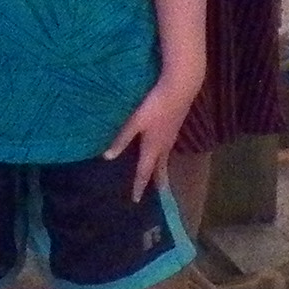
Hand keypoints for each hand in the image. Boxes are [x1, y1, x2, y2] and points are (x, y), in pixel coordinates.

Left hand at [103, 71, 203, 199]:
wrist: (181, 87)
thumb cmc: (155, 105)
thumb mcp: (135, 122)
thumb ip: (122, 138)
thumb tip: (107, 157)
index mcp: (153, 147)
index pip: (144, 172)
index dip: (139, 186)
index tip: (136, 200)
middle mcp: (164, 145)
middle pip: (160, 168)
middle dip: (158, 181)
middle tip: (159, 193)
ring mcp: (172, 136)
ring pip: (166, 158)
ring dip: (162, 169)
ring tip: (160, 176)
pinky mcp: (175, 126)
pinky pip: (169, 148)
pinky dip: (165, 155)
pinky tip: (163, 149)